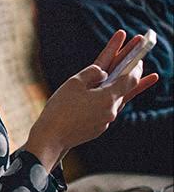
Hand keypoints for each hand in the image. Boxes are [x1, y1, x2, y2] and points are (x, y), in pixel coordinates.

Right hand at [25, 30, 157, 170]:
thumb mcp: (74, 83)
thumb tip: (102, 72)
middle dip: (132, 72)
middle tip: (139, 58)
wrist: (51, 137)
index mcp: (108, 98)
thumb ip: (92, 73)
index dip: (135, 65)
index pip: (130, 78)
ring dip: (122, 87)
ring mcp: (105, 121)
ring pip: (116, 99)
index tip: (140, 54)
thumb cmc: (60, 109)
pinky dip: (106, 99)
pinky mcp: (97, 127)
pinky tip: (102, 95)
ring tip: (138, 78)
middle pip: (126, 88)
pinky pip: (105, 109)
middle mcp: (111, 110)